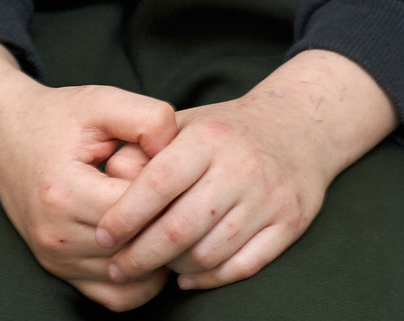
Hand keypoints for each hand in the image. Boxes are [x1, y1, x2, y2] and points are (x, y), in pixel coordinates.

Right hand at [0, 39, 178, 309]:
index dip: (168, 192)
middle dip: (165, 224)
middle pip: (136, 246)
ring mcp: (54, 257)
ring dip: (156, 253)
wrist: (5, 135)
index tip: (177, 172)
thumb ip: (147, 118)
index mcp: (64, 190)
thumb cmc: (57, 117)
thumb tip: (177, 150)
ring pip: (130, 276)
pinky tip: (147, 243)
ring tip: (165, 218)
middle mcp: (55, 233)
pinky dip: (140, 280)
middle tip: (181, 199)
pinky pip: (115, 297)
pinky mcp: (58, 269)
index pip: (137, 211)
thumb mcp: (102, 101)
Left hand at [93, 50, 395, 291]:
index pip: (158, 183)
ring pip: (210, 254)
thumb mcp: (186, 124)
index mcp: (209, 139)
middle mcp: (241, 167)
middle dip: (141, 255)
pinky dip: (210, 279)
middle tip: (118, 267)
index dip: (125, 215)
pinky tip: (188, 275)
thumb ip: (145, 150)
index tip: (103, 236)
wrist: (299, 127)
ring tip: (156, 266)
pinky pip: (243, 267)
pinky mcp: (290, 223)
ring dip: (175, 268)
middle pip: (181, 229)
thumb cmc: (227, 131)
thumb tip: (107, 182)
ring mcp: (269, 198)